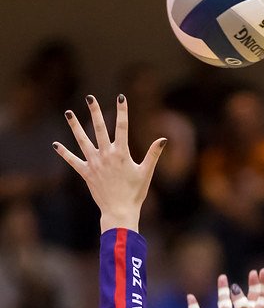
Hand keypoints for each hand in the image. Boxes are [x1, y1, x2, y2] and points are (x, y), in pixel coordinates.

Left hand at [53, 95, 164, 232]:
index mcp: (122, 154)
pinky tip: (56, 145)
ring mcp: (94, 163)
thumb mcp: (146, 173)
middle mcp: (106, 155)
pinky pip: (73, 161)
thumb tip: (163, 139)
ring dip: (75, 126)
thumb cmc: (135, 193)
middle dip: (95, 112)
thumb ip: (153, 154)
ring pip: (82, 140)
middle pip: (99, 129)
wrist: (120, 211)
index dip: (122, 111)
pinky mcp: (86, 173)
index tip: (121, 97)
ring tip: (68, 113)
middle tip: (89, 97)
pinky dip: (64, 153)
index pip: (122, 127)